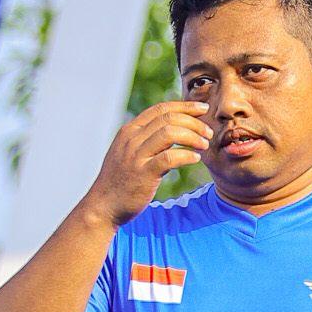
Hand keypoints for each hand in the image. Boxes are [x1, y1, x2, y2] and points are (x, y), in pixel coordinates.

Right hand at [84, 102, 213, 226]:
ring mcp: (136, 156)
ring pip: (170, 133)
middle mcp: (131, 139)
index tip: (203, 109)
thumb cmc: (120, 180)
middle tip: (208, 132)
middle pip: (169, 118)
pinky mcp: (143, 174)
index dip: (185, 106)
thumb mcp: (128, 152)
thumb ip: (146, 139)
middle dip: (194, 121)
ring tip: (204, 145)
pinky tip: (196, 159)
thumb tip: (174, 130)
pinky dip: (186, 155)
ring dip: (193, 136)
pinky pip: (169, 158)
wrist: (104, 206)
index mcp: (129, 130)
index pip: (161, 109)